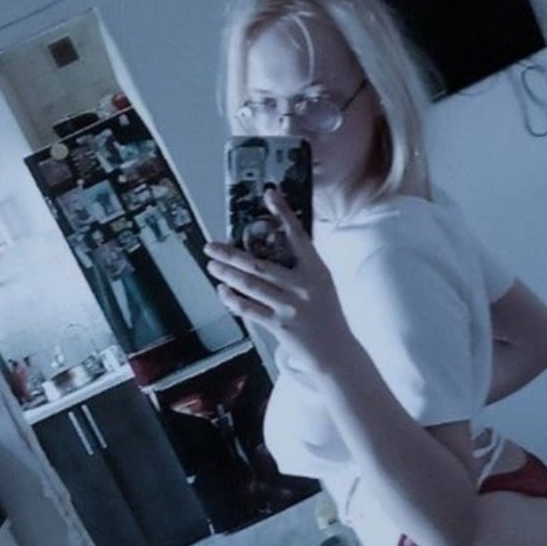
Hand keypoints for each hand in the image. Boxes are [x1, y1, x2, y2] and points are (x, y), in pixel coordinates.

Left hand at [204, 189, 351, 373]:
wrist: (335, 351)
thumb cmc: (325, 315)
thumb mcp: (320, 285)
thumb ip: (300, 268)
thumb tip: (267, 251)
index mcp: (317, 270)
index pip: (298, 235)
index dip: (283, 213)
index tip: (270, 194)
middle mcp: (304, 286)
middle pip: (260, 264)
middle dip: (231, 254)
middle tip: (211, 246)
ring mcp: (291, 306)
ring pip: (251, 286)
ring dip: (227, 274)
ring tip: (212, 265)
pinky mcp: (280, 325)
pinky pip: (250, 309)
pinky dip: (232, 300)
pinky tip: (222, 292)